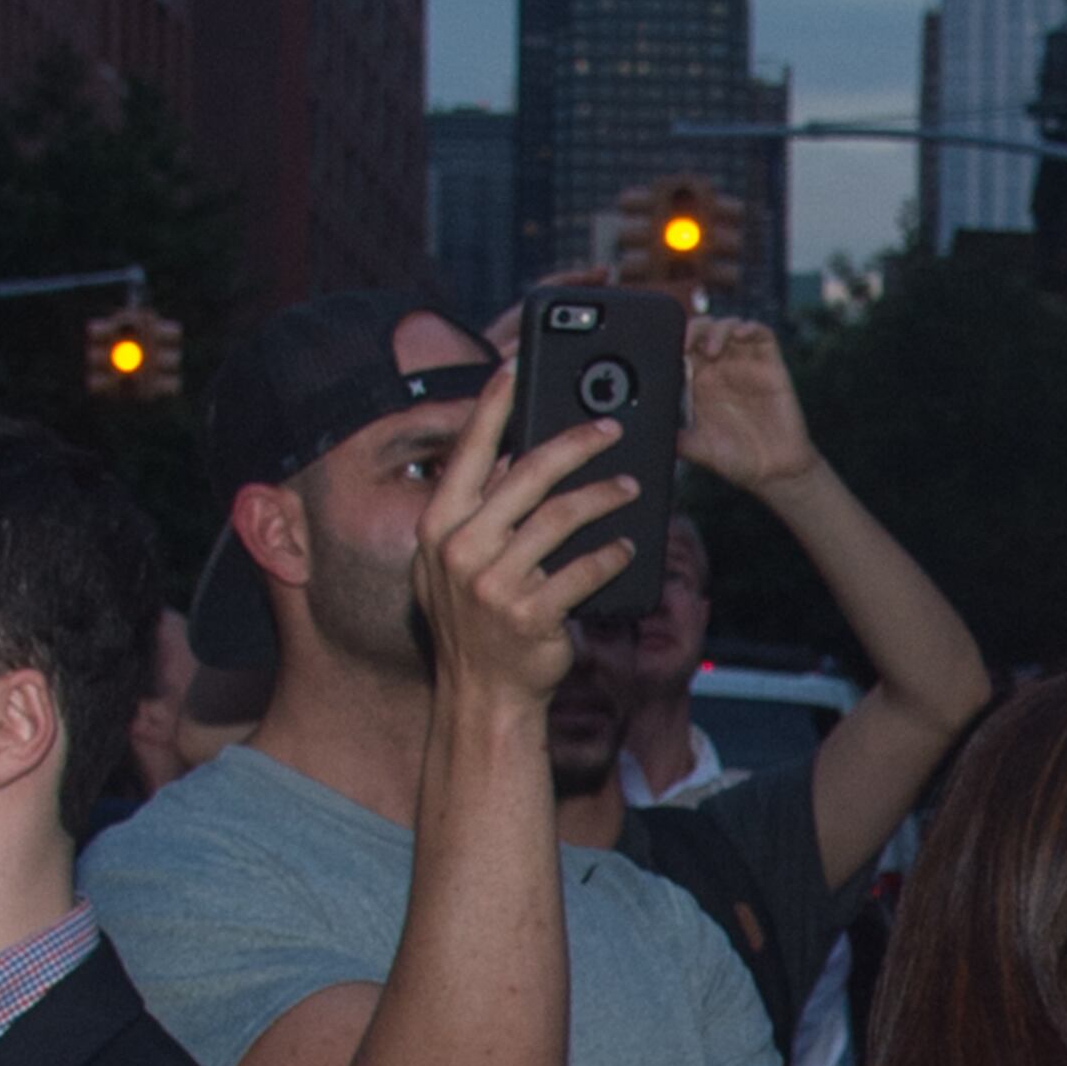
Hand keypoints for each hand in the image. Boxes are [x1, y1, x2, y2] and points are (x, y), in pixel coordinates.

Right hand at [412, 367, 633, 712]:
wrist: (483, 698)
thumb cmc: (475, 626)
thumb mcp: (453, 565)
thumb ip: (473, 515)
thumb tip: (511, 460)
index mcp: (437, 526)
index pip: (468, 451)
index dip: (494, 405)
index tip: (517, 368)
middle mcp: (460, 548)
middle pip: (525, 473)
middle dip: (574, 443)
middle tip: (608, 430)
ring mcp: (494, 583)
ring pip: (560, 518)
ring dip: (602, 498)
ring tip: (629, 489)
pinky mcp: (531, 614)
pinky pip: (582, 572)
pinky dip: (610, 557)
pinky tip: (627, 548)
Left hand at [683, 316, 816, 497]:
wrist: (776, 472)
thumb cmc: (738, 460)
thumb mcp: (700, 450)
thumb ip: (678, 438)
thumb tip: (651, 431)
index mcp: (700, 381)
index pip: (683, 348)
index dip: (673, 342)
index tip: (666, 350)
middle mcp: (721, 367)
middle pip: (702, 330)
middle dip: (692, 329)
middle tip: (686, 343)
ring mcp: (746, 363)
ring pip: (728, 326)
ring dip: (717, 329)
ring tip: (711, 349)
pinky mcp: (770, 364)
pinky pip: (761, 333)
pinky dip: (750, 327)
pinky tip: (741, 335)